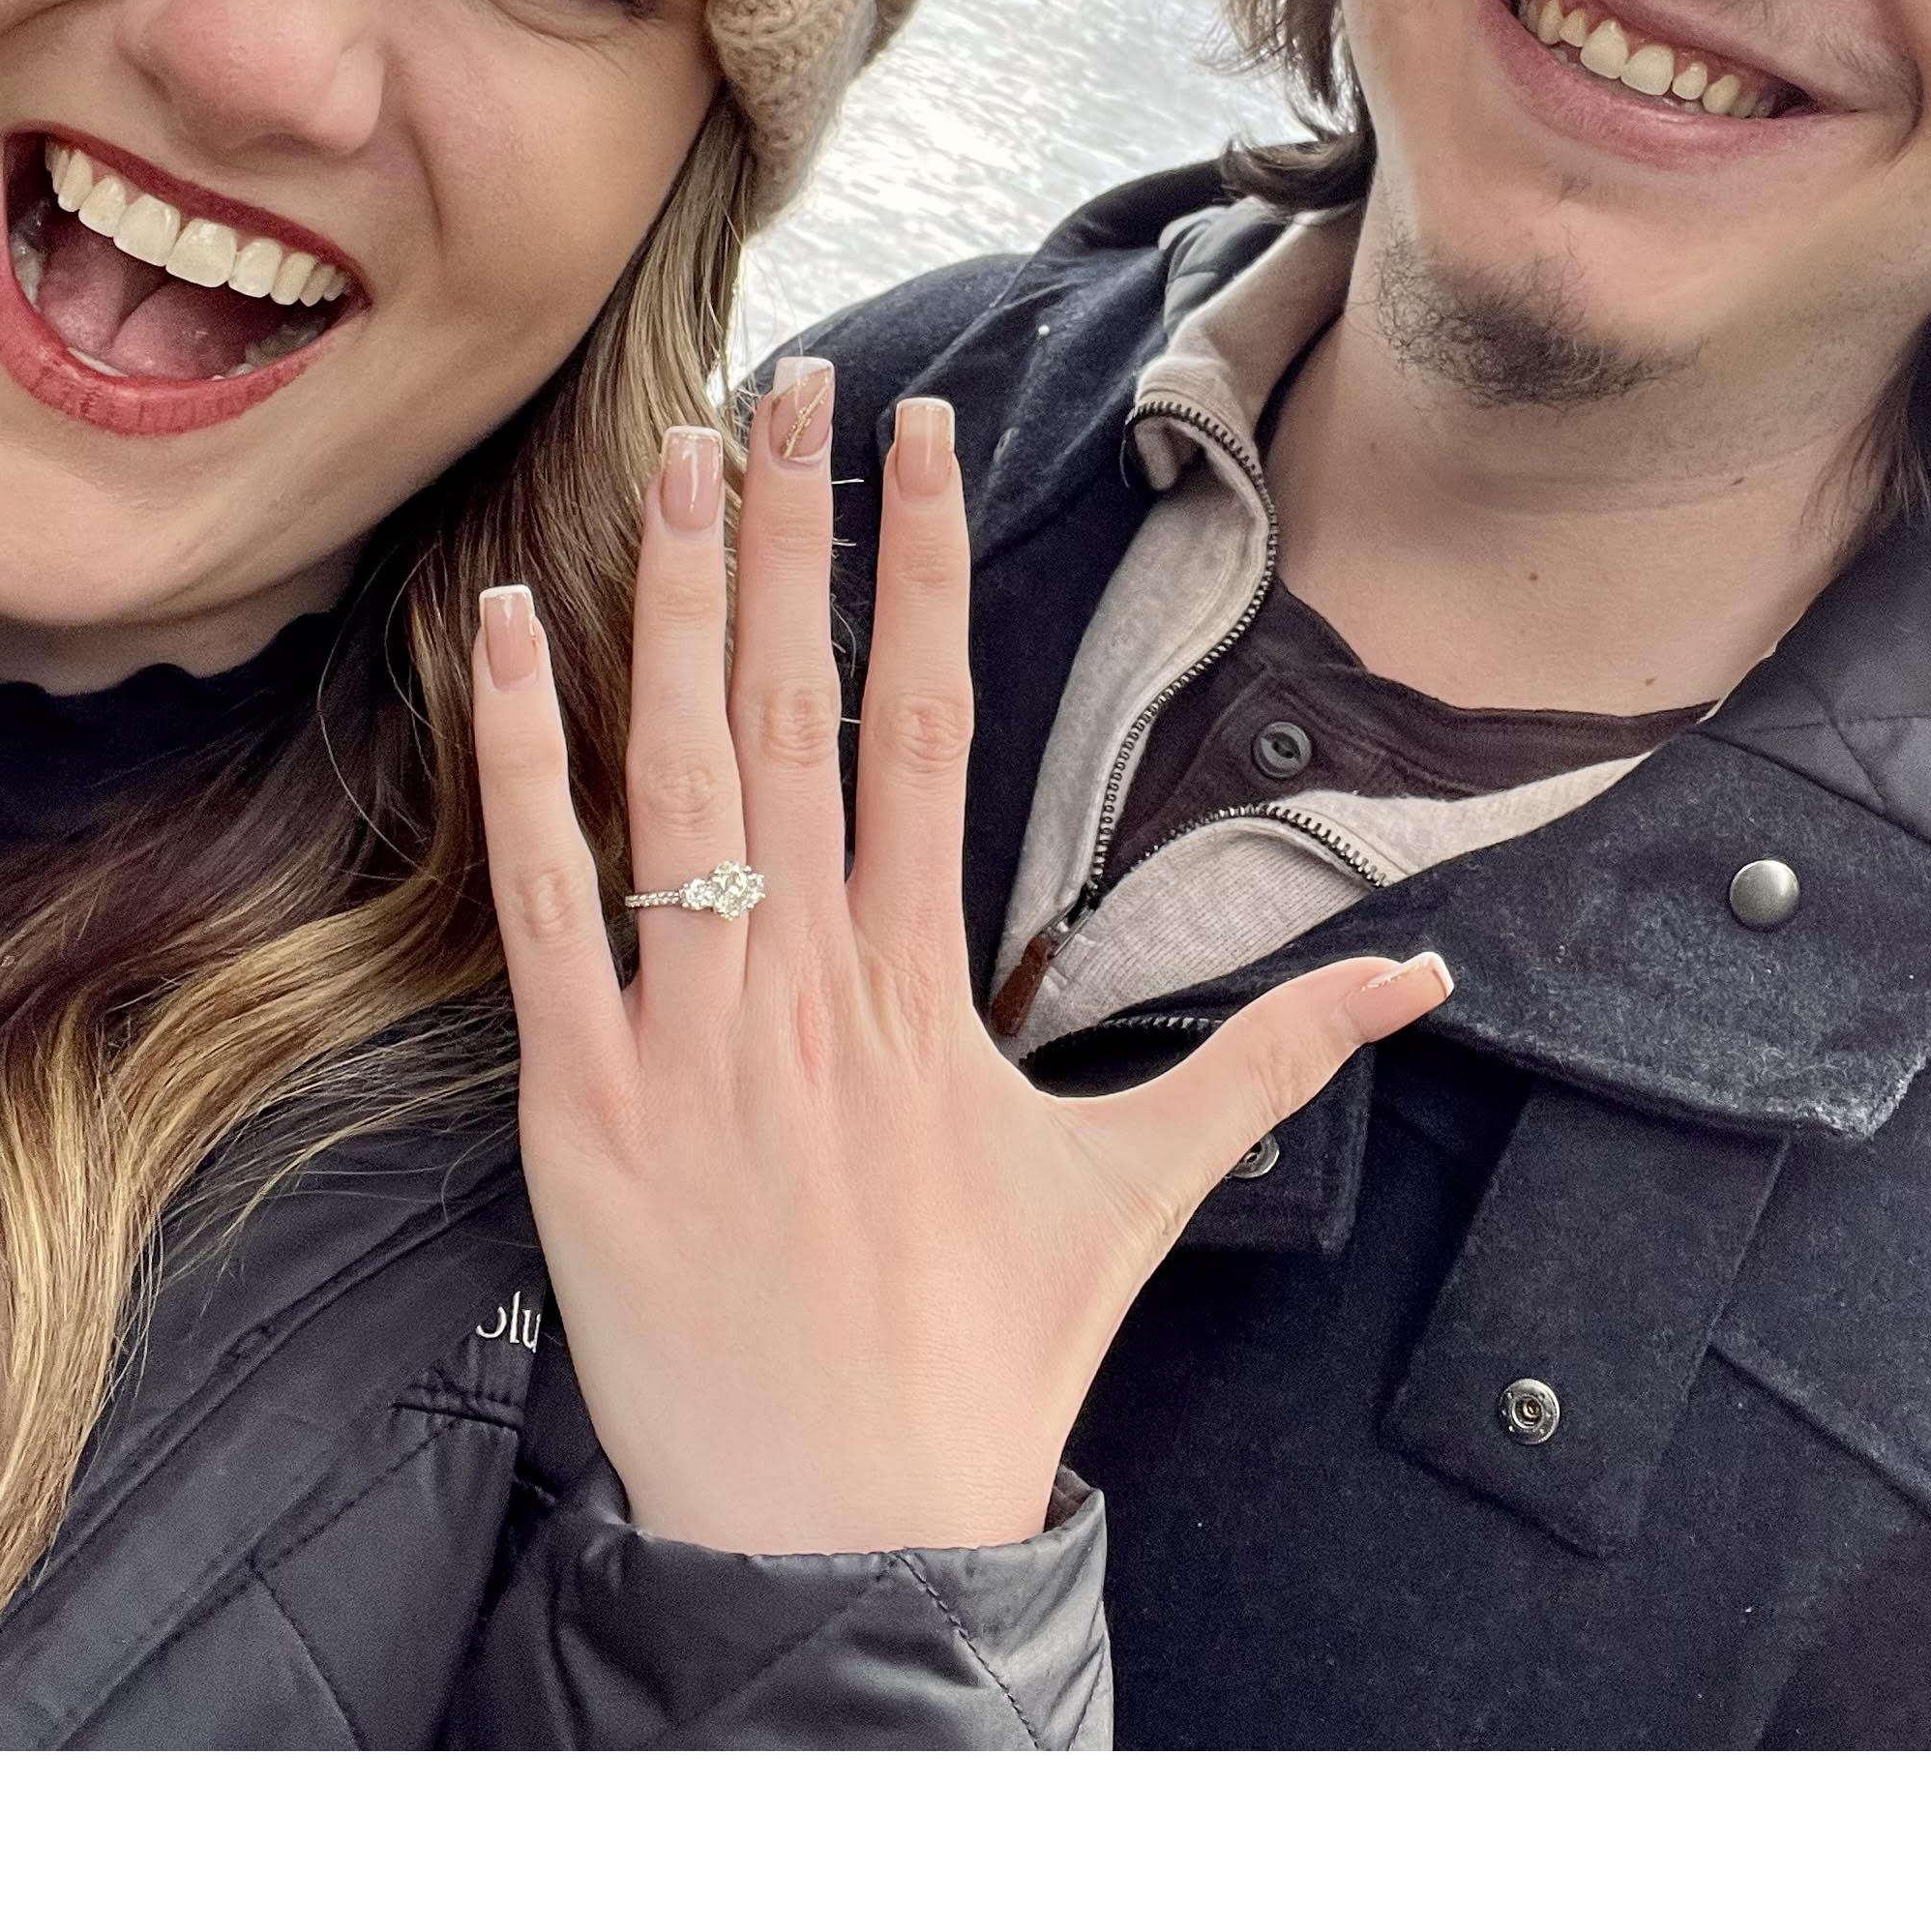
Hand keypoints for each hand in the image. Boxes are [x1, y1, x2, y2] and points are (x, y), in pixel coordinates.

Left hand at [468, 354, 1451, 1553]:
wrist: (842, 1542)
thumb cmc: (987, 1365)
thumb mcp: (1140, 1196)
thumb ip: (1273, 1061)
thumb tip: (1424, 971)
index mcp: (929, 989)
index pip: (929, 723)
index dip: (922, 568)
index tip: (921, 441)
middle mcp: (810, 984)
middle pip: (799, 710)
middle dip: (795, 534)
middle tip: (790, 389)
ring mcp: (687, 1038)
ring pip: (676, 777)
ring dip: (674, 605)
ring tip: (676, 459)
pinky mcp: (579, 1105)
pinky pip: (546, 910)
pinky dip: (522, 767)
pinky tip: (506, 635)